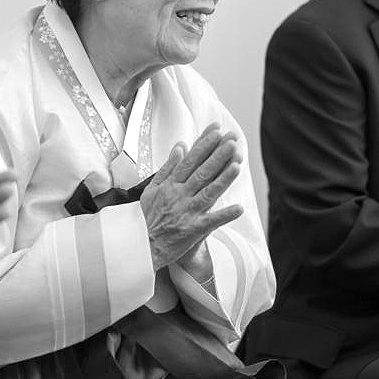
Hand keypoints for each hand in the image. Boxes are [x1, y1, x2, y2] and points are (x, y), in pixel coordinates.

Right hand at [139, 123, 243, 270]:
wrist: (140, 247)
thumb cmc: (146, 217)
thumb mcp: (151, 189)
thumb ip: (167, 168)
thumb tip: (181, 146)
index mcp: (170, 185)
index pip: (190, 160)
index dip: (204, 144)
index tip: (216, 131)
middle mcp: (179, 196)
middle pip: (202, 172)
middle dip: (218, 156)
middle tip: (232, 141)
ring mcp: (187, 212)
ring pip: (208, 192)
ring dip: (223, 179)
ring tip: (238, 165)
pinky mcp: (193, 230)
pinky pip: (211, 222)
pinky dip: (224, 215)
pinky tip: (239, 208)